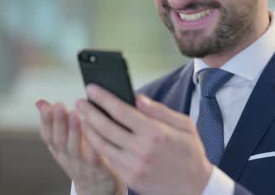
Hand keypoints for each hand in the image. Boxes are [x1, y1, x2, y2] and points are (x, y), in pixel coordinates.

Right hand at [36, 100, 121, 194]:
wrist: (97, 189)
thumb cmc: (81, 159)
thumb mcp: (64, 142)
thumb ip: (54, 122)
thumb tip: (39, 102)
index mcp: (59, 149)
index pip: (48, 135)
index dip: (46, 121)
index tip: (47, 106)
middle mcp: (68, 156)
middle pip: (60, 140)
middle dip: (58, 122)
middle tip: (59, 106)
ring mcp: (82, 163)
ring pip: (75, 148)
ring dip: (73, 131)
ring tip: (75, 114)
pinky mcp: (99, 168)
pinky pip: (95, 156)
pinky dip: (93, 144)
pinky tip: (95, 131)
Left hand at [77, 85, 212, 194]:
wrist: (194, 187)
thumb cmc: (190, 153)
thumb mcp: (185, 126)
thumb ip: (160, 111)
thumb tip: (137, 98)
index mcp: (156, 133)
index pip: (121, 111)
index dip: (103, 98)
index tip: (92, 89)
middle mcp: (142, 150)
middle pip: (106, 127)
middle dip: (89, 111)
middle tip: (80, 102)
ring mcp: (134, 166)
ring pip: (102, 144)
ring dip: (89, 129)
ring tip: (83, 118)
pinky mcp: (130, 177)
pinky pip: (108, 158)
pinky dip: (98, 145)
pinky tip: (95, 136)